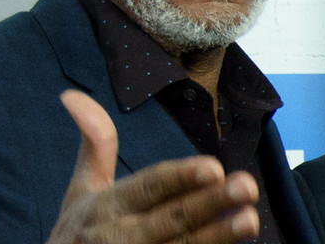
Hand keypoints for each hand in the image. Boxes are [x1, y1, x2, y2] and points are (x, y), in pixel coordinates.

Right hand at [47, 90, 260, 243]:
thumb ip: (94, 144)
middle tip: (247, 186)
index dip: (181, 178)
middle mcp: (120, 237)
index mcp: (108, 206)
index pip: (149, 187)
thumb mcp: (81, 190)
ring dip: (218, 236)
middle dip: (210, 203)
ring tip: (252, 220)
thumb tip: (72, 95)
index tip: (214, 166)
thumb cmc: (77, 235)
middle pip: (172, 219)